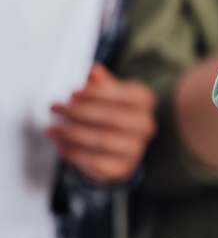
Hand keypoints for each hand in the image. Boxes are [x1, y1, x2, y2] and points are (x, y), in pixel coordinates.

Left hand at [47, 64, 156, 184]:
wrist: (118, 149)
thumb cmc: (110, 113)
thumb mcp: (107, 93)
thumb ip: (100, 82)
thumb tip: (94, 70)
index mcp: (144, 100)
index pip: (122, 94)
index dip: (95, 93)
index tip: (72, 93)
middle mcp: (145, 124)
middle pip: (111, 117)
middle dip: (79, 112)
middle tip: (56, 108)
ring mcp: (136, 147)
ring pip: (102, 140)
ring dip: (72, 134)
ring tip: (53, 129)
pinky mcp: (123, 167)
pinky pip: (95, 161)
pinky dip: (74, 153)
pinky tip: (61, 145)